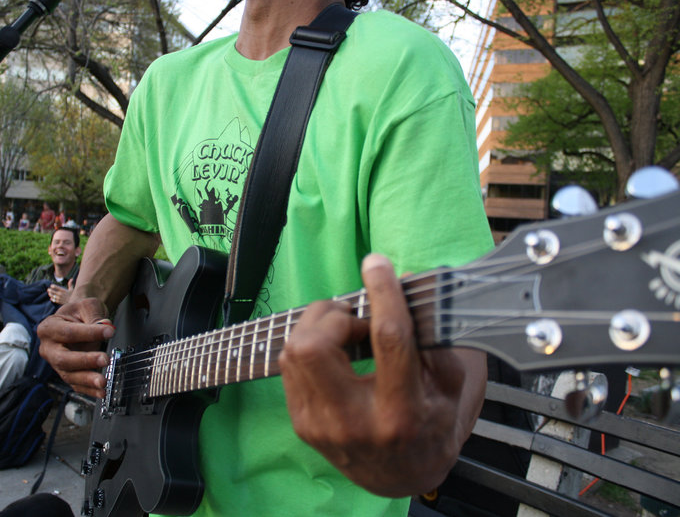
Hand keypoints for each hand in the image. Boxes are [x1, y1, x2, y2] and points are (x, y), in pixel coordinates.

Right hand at [37, 298, 113, 397]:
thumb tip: (105, 327)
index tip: (109, 331)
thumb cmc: (79, 313)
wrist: (77, 320)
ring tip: (102, 381)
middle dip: (85, 361)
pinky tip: (101, 391)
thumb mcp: (86, 306)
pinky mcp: (66, 374)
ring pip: (69, 375)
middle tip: (104, 359)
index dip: (89, 333)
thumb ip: (95, 315)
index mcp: (48, 328)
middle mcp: (49, 348)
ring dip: (87, 380)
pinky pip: (76, 385)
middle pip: (64, 359)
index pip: (68, 333)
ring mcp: (56, 364)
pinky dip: (89, 390)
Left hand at [47, 279, 73, 304]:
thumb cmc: (72, 295)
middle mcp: (61, 294)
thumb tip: (71, 279)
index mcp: (63, 290)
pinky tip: (51, 298)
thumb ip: (70, 284)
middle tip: (48, 289)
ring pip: (52, 296)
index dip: (53, 286)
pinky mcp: (59, 302)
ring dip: (50, 294)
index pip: (57, 287)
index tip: (51, 285)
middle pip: (53, 291)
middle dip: (49, 290)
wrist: (73, 302)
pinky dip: (52, 299)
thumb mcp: (72, 289)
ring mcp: (59, 298)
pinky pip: (54, 300)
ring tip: (49, 293)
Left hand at [279, 253, 485, 496]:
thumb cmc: (431, 425)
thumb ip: (434, 338)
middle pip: (315, 346)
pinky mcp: (301, 423)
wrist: (400, 475)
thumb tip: (406, 283)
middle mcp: (354, 422)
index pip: (388, 339)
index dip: (382, 293)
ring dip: (319, 327)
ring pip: (294, 351)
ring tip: (346, 332)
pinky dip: (309, 346)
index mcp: (401, 412)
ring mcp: (320, 425)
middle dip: (333, 316)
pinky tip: (334, 352)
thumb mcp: (450, 386)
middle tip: (356, 318)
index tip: (377, 264)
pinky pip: (289, 365)